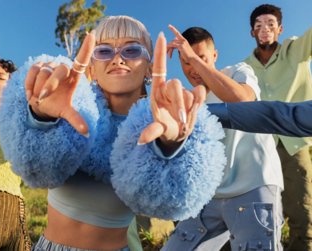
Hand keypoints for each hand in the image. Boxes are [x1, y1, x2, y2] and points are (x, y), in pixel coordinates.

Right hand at [25, 31, 95, 136]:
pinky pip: (32, 71)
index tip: (92, 35)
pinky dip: (30, 84)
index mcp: (74, 77)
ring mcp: (50, 65)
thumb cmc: (57, 106)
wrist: (41, 104)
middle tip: (42, 98)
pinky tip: (31, 93)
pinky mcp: (38, 65)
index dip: (86, 48)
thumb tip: (87, 133)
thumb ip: (76, 120)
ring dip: (38, 88)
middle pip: (60, 70)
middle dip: (50, 85)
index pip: (81, 60)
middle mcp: (64, 68)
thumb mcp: (67, 113)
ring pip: (44, 72)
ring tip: (38, 98)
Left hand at [138, 32, 197, 146]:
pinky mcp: (195, 95)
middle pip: (176, 84)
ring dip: (189, 108)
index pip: (159, 68)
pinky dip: (199, 102)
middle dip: (180, 104)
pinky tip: (194, 111)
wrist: (178, 133)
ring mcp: (183, 91)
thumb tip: (141, 140)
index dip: (160, 52)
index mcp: (157, 91)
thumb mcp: (158, 130)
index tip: (162, 34)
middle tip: (181, 120)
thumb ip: (152, 133)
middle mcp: (169, 88)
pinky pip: (200, 93)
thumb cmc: (165, 128)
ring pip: (189, 92)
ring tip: (183, 120)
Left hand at [167, 24, 197, 62]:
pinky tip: (169, 56)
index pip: (177, 33)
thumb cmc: (188, 56)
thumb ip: (178, 46)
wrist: (193, 59)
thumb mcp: (183, 50)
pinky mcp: (181, 46)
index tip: (169, 25)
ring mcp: (182, 43)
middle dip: (168, 47)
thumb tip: (172, 47)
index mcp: (184, 40)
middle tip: (166, 53)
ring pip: (172, 44)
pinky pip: (172, 46)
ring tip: (167, 55)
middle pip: (172, 41)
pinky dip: (170, 50)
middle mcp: (183, 40)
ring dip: (168, 49)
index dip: (173, 29)